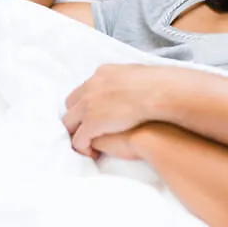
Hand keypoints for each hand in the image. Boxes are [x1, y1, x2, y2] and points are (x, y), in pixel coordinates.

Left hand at [64, 64, 181, 155]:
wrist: (158, 93)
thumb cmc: (158, 86)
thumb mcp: (139, 75)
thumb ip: (129, 80)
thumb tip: (138, 85)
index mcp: (103, 73)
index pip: (84, 88)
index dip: (86, 103)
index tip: (94, 112)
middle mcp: (91, 87)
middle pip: (71, 103)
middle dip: (77, 116)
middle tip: (88, 129)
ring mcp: (88, 105)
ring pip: (69, 122)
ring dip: (77, 132)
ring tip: (87, 143)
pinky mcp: (91, 123)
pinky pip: (78, 140)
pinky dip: (82, 147)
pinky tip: (93, 153)